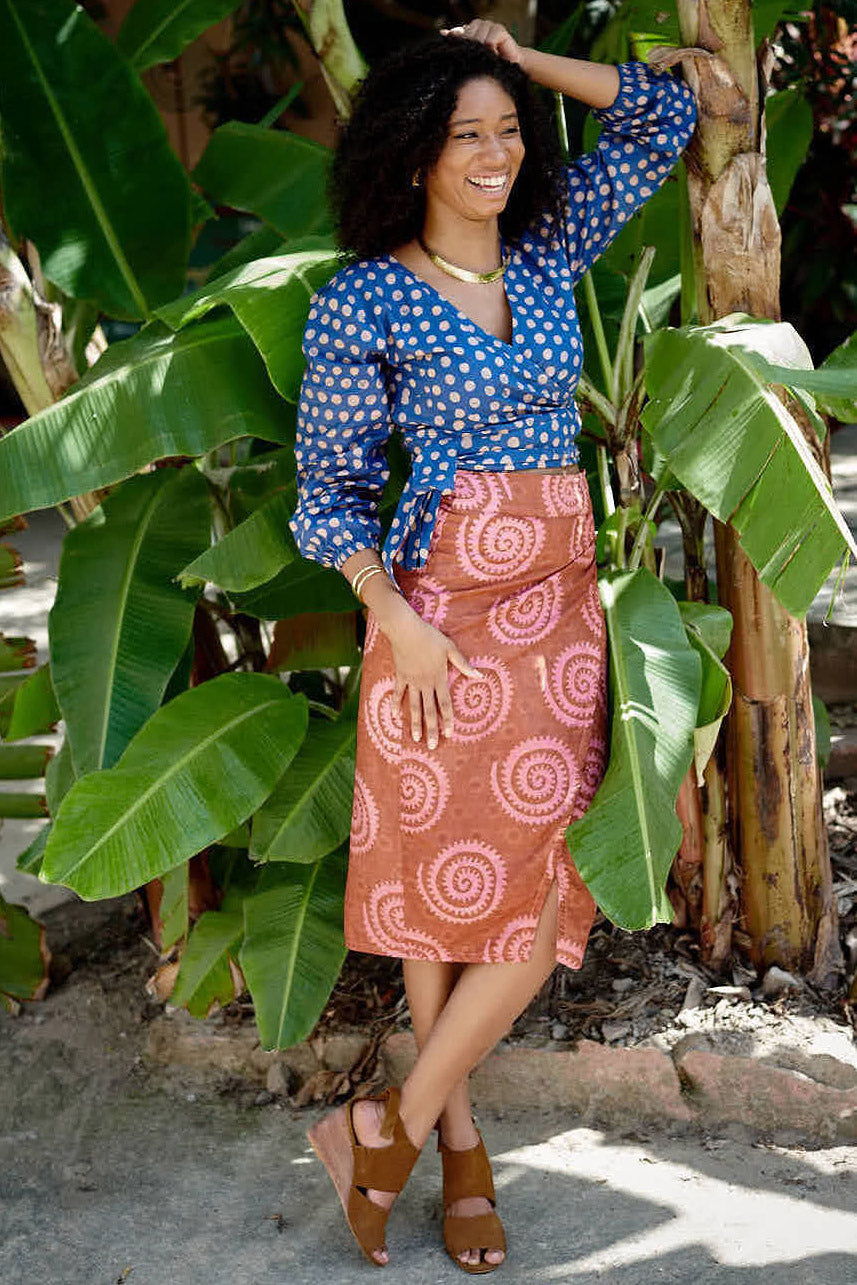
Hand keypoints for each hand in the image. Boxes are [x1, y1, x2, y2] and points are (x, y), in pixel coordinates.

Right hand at [382, 596, 481, 748]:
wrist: (406, 629)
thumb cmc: (430, 637)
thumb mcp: (450, 648)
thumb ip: (463, 664)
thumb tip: (479, 675)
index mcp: (439, 678)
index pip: (445, 704)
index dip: (448, 720)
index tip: (449, 734)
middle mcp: (425, 683)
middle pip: (429, 710)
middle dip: (431, 729)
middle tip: (431, 746)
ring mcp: (411, 681)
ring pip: (414, 706)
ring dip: (415, 723)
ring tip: (416, 738)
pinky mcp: (400, 676)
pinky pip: (398, 693)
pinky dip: (396, 704)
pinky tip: (395, 716)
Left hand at [440, 20, 527, 68]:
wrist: (513, 63)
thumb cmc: (493, 62)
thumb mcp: (476, 56)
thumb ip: (462, 44)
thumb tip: (443, 32)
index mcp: (472, 30)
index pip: (459, 33)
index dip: (454, 38)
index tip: (447, 39)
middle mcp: (480, 25)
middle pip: (468, 37)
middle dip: (471, 50)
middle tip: (480, 58)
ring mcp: (489, 25)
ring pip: (478, 40)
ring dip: (482, 52)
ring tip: (489, 57)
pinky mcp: (499, 29)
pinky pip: (489, 41)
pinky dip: (491, 50)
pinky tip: (495, 55)